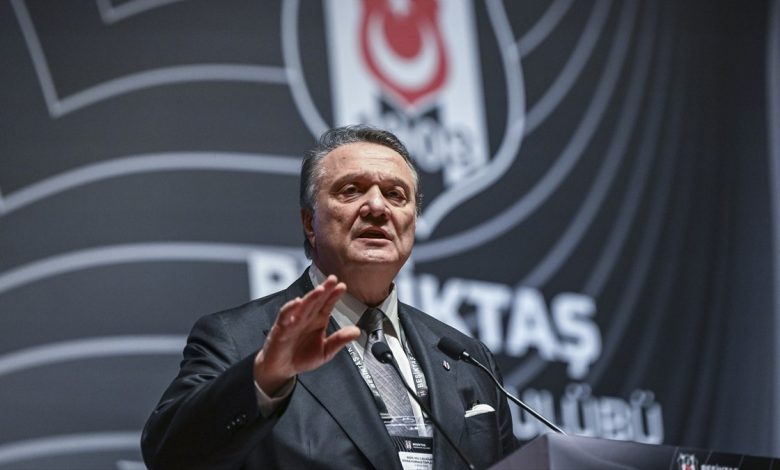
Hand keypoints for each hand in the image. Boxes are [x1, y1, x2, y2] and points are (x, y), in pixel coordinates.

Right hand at [253, 275, 359, 394]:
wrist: (282, 369)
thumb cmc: (301, 357)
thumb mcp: (325, 351)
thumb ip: (339, 340)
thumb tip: (356, 331)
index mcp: (318, 321)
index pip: (327, 305)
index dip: (334, 296)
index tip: (342, 287)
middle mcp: (306, 318)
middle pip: (316, 301)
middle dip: (324, 290)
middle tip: (333, 279)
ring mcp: (293, 322)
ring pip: (303, 306)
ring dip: (310, 297)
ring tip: (320, 289)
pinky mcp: (281, 329)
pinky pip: (285, 316)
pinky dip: (290, 309)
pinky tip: (297, 302)